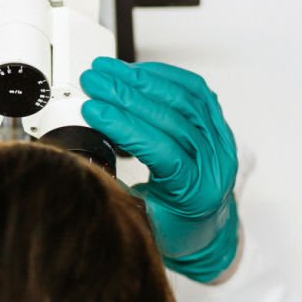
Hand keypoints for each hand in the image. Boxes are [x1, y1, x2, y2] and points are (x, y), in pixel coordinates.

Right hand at [80, 57, 238, 282]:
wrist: (205, 230)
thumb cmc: (173, 229)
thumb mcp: (140, 222)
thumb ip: (117, 192)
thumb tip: (81, 162)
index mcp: (194, 193)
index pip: (161, 149)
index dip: (123, 125)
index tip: (92, 109)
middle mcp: (214, 164)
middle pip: (171, 116)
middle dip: (126, 93)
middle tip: (94, 80)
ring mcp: (220, 142)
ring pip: (184, 98)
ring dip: (141, 79)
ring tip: (109, 71)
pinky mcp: (218, 126)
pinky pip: (196, 92)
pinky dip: (164, 77)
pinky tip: (138, 72)